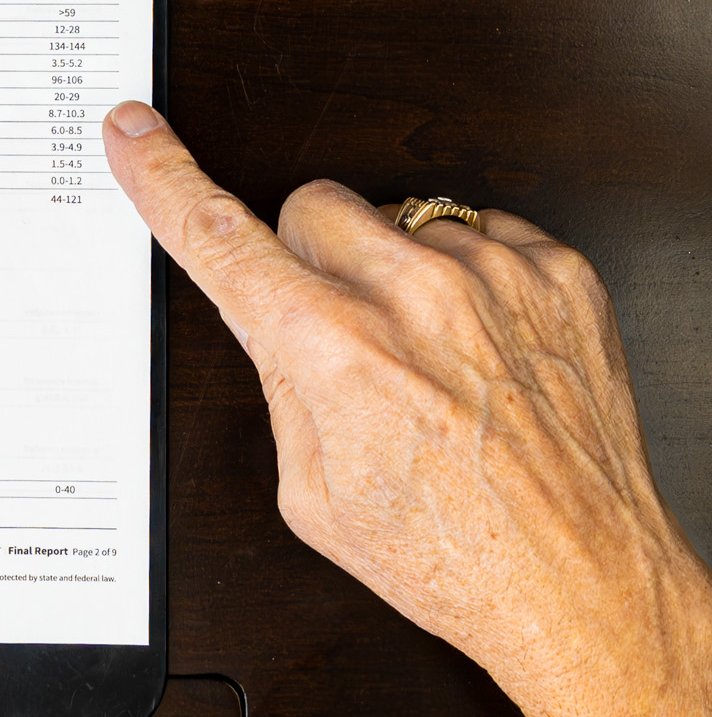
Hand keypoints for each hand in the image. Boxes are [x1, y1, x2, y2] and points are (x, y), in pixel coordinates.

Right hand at [103, 100, 711, 716]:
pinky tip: (479, 346)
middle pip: (312, 206)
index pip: (218, 236)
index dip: (163, 176)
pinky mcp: (560, 274)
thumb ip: (279, 379)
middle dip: (310, 259)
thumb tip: (262, 312)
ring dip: (395, 271)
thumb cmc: (453, 552)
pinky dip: (468, 277)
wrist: (582, 583)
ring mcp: (494, 277)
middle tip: (340, 331)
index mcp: (333, 350)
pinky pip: (480, 229)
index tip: (135, 133)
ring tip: (428, 356)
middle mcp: (413, 297)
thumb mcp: (311, 489)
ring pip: (397, 216)